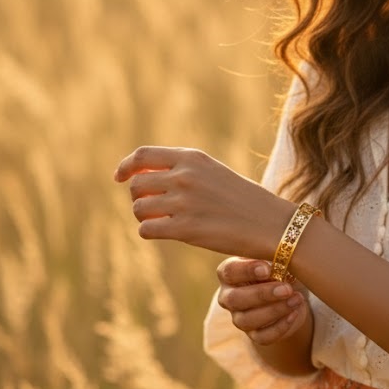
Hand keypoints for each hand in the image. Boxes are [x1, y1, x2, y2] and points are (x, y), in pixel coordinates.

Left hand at [113, 145, 291, 257]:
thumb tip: (141, 175)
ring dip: (144, 217)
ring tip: (161, 221)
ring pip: (138, 208)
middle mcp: (185, 176)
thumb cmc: (241, 198)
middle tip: (151, 207)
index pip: (142, 155)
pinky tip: (166, 233)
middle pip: (136, 184)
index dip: (126, 166)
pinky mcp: (185, 229)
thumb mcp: (212, 172)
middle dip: (138, 197)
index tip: (119, 177)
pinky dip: (150, 232)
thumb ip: (181, 170)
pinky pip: (147, 230)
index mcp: (192, 158)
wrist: (269, 222)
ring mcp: (184, 202)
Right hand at [216, 257, 310, 345]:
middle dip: (262, 294)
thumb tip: (281, 262)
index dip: (246, 270)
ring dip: (274, 310)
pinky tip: (294, 313)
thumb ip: (274, 258)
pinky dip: (280, 326)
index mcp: (230, 273)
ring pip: (247, 320)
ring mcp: (239, 317)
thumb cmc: (281, 268)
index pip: (229, 271)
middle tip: (286, 288)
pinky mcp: (253, 335)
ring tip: (296, 299)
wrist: (292, 292)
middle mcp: (229, 296)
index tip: (267, 269)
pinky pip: (262, 337)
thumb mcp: (279, 259)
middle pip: (234, 299)